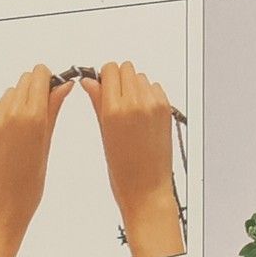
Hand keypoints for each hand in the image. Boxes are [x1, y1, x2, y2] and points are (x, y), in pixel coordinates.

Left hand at [0, 66, 74, 256]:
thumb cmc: (28, 186)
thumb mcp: (47, 145)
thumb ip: (53, 110)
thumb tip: (63, 86)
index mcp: (31, 117)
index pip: (39, 77)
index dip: (49, 79)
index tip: (56, 86)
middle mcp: (8, 114)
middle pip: (24, 81)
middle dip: (36, 88)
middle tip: (46, 108)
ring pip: (10, 94)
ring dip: (21, 101)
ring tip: (29, 128)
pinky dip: (6, 114)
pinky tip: (13, 136)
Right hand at [82, 62, 183, 256]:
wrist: (148, 188)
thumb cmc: (122, 169)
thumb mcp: (103, 132)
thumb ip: (97, 101)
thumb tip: (89, 81)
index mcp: (115, 109)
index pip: (109, 70)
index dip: (104, 77)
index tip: (101, 86)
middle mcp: (136, 103)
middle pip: (126, 68)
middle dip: (119, 79)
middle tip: (114, 98)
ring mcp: (154, 105)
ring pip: (141, 77)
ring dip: (134, 86)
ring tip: (129, 109)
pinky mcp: (167, 110)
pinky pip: (155, 89)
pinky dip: (148, 95)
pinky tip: (142, 113)